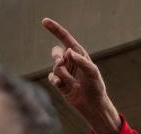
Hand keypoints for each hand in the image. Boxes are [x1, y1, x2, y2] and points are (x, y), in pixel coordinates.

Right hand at [41, 17, 121, 133]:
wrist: (92, 104)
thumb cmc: (95, 86)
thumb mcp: (92, 72)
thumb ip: (81, 61)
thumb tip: (68, 51)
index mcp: (78, 54)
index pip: (64, 38)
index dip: (54, 29)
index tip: (44, 21)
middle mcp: (70, 61)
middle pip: (56, 52)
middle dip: (57, 57)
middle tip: (61, 63)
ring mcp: (64, 72)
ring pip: (55, 67)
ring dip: (63, 74)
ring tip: (72, 83)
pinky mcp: (59, 83)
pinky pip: (52, 78)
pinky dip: (56, 80)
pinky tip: (62, 85)